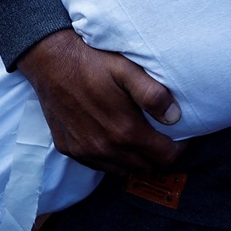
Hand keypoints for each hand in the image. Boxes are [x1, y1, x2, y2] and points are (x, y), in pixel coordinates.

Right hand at [18, 29, 181, 175]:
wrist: (49, 61)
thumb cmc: (91, 62)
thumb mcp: (127, 70)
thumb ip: (153, 95)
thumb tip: (175, 117)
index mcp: (125, 131)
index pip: (165, 157)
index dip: (178, 148)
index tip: (180, 136)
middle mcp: (105, 148)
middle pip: (145, 167)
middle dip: (158, 155)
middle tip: (161, 136)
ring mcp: (85, 151)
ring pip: (122, 170)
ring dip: (135, 159)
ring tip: (139, 139)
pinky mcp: (69, 149)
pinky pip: (98, 165)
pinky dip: (111, 158)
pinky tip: (113, 139)